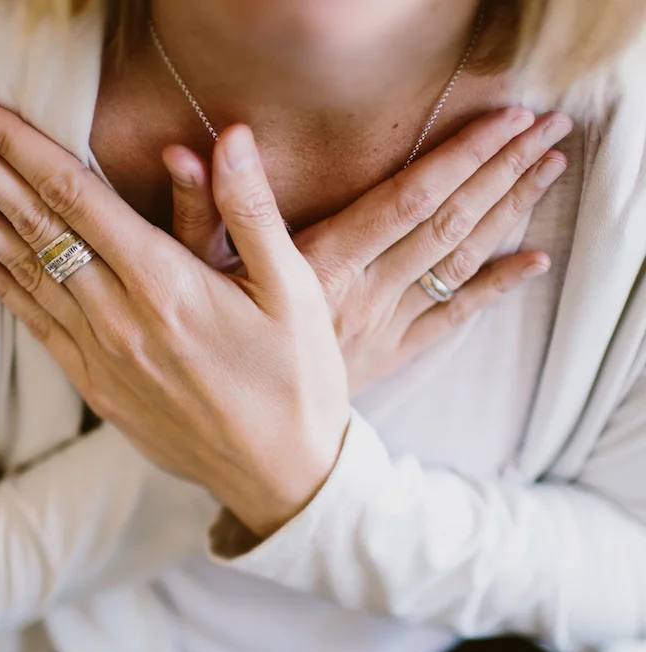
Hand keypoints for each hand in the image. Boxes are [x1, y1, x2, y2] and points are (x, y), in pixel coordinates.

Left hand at [0, 103, 349, 536]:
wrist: (281, 476)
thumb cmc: (298, 381)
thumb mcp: (295, 292)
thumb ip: (252, 213)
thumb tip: (230, 138)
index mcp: (168, 286)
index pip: (78, 197)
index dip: (20, 144)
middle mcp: (122, 320)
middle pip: (36, 229)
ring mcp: (105, 360)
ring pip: (25, 274)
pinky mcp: (101, 391)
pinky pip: (37, 328)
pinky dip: (0, 287)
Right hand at [162, 108, 570, 393]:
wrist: (249, 429)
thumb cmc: (220, 347)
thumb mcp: (201, 277)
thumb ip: (206, 212)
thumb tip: (204, 147)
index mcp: (326, 267)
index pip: (406, 201)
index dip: (459, 158)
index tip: (505, 121)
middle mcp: (367, 292)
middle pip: (447, 225)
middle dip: (501, 172)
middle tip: (551, 129)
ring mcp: (387, 325)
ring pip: (458, 263)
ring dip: (506, 214)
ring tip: (549, 169)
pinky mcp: (395, 351)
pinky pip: (454, 317)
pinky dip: (494, 289)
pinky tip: (531, 262)